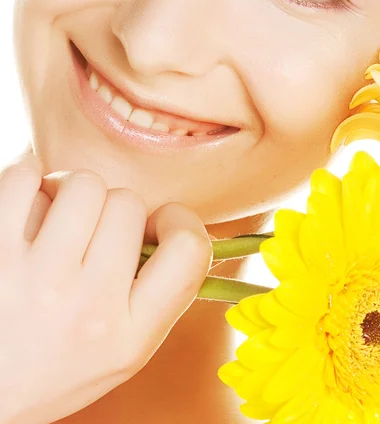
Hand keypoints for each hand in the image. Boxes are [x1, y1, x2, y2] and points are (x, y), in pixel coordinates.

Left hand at [0, 151, 211, 423]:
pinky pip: (26, 177)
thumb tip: (168, 221)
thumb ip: (161, 293)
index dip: (180, 221)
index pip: (189, 249)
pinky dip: (29, 184)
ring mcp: (35, 280)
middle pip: (129, 203)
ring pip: (83, 183)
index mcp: (130, 337)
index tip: (160, 224)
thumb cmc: (54, 366)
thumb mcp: (125, 350)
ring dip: (73, 194)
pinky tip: (26, 214)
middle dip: (114, 210)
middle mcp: (86, 310)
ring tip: (58, 224)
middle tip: (93, 235)